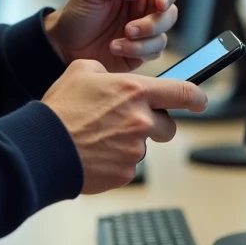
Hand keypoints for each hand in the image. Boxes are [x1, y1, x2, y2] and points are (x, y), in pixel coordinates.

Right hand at [42, 59, 207, 192]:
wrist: (44, 147)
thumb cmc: (61, 110)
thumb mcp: (81, 71)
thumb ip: (106, 71)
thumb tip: (111, 76)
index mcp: (135, 91)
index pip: (184, 93)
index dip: (197, 97)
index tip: (200, 101)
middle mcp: (141, 120)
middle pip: (168, 126)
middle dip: (154, 125)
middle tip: (128, 122)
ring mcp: (135, 149)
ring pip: (144, 146)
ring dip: (129, 143)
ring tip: (100, 137)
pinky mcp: (126, 173)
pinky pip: (128, 166)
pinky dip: (115, 161)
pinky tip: (95, 153)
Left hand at [45, 0, 178, 71]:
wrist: (64, 44)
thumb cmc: (77, 13)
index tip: (161, 3)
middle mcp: (144, 7)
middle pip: (170, 12)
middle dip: (154, 23)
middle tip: (129, 29)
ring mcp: (144, 30)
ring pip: (163, 35)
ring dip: (144, 41)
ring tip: (118, 41)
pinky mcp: (141, 51)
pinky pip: (153, 53)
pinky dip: (136, 52)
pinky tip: (116, 48)